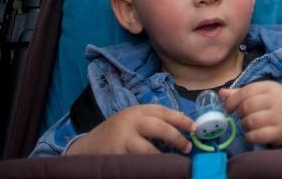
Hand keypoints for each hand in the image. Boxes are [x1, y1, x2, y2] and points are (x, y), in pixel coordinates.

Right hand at [65, 104, 194, 155]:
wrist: (87, 146)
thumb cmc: (116, 133)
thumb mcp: (132, 121)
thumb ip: (151, 122)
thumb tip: (181, 129)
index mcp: (137, 111)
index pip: (164, 112)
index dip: (181, 119)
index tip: (195, 128)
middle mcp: (130, 122)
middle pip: (160, 128)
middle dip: (177, 138)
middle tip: (187, 147)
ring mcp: (122, 140)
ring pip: (149, 151)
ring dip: (163, 158)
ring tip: (172, 163)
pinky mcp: (115, 157)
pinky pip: (137, 164)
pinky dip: (148, 168)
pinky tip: (155, 171)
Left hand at [220, 82, 281, 146]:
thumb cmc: (272, 104)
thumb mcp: (260, 94)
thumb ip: (240, 93)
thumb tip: (221, 93)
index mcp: (270, 87)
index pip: (247, 91)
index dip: (233, 100)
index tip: (228, 109)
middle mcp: (276, 100)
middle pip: (248, 105)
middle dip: (240, 113)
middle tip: (242, 117)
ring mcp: (279, 116)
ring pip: (251, 121)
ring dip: (244, 125)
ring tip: (247, 125)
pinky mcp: (280, 132)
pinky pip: (258, 135)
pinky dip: (250, 136)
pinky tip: (251, 135)